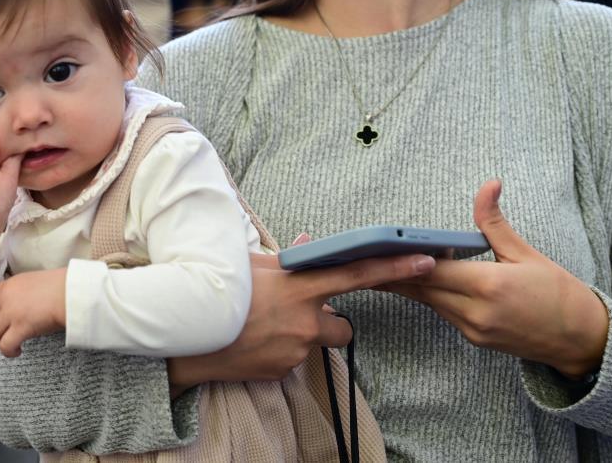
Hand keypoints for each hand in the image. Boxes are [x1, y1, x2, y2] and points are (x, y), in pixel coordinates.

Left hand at [0, 268, 66, 356]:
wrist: (71, 291)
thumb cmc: (61, 286)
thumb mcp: (35, 282)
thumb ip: (22, 292)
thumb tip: (21, 307)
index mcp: (10, 284)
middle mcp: (6, 298)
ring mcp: (11, 312)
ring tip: (8, 348)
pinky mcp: (20, 327)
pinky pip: (6, 345)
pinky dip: (8, 351)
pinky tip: (17, 352)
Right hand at [167, 249, 435, 393]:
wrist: (186, 334)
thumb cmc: (217, 290)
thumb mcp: (252, 264)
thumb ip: (287, 255)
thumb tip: (308, 240)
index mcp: (299, 286)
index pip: (358, 274)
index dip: (394, 268)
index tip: (425, 261)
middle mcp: (305, 320)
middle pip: (341, 326)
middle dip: (326, 323)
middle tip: (293, 315)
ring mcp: (295, 350)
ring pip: (314, 344)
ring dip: (299, 338)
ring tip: (264, 328)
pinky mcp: (283, 371)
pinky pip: (293, 361)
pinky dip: (280, 352)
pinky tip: (254, 343)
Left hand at [378, 180, 608, 379]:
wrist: (582, 339)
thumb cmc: (558, 292)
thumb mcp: (525, 252)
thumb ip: (494, 222)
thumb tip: (488, 184)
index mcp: (488, 286)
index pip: (432, 270)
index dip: (406, 258)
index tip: (382, 245)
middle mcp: (475, 312)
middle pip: (422, 288)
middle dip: (395, 271)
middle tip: (367, 254)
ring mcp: (473, 329)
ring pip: (429, 302)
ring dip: (411, 282)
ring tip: (385, 262)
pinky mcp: (474, 339)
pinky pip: (443, 313)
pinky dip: (431, 295)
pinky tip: (422, 278)